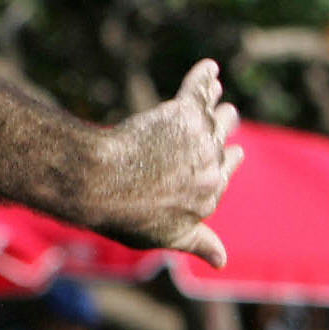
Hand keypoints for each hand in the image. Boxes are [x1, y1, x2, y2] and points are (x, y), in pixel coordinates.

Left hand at [104, 59, 242, 264]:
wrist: (100, 184)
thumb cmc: (126, 214)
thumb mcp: (168, 236)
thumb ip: (199, 242)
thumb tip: (224, 261)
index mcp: (210, 194)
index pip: (226, 169)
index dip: (225, 159)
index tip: (228, 153)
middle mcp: (213, 165)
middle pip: (225, 139)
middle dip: (223, 129)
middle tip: (222, 118)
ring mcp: (201, 137)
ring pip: (217, 115)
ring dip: (216, 104)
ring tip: (213, 94)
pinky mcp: (185, 113)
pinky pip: (199, 89)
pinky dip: (204, 77)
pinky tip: (208, 68)